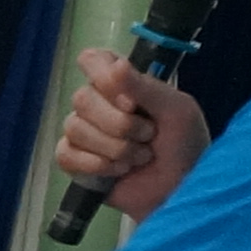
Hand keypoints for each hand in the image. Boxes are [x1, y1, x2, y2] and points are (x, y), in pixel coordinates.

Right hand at [54, 45, 210, 221]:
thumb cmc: (184, 145)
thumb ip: (144, 87)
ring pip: (75, 127)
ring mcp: (83, 132)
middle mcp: (97, 103)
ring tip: (138, 157)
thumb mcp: (176, 110)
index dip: (104, 77)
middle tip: (147, 136)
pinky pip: (66, 154)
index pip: (92, 60)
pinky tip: (119, 170)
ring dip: (115, 147)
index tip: (130, 100)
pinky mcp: (74, 160)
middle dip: (120, 124)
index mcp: (121, 84)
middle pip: (82, 98)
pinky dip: (97, 164)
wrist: (180, 189)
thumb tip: (115, 65)